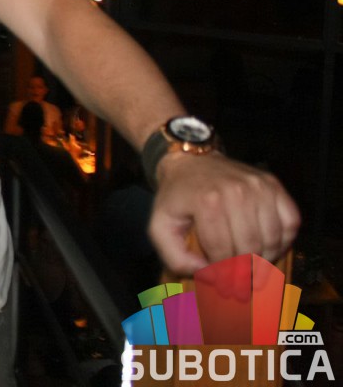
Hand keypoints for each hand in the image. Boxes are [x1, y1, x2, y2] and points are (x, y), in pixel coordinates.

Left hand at [149, 152, 299, 275]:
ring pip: (272, 237)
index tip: (225, 287)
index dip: (224, 273)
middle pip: (250, 246)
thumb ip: (175, 256)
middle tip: (243, 285)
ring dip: (265, 260)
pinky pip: (290, 222)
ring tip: (254, 270)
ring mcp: (258, 186)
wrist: (191, 162)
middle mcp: (236, 191)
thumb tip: (206, 276)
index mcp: (207, 201)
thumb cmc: (176, 197)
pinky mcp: (273, 185)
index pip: (223, 250)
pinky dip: (283, 241)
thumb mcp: (160, 226)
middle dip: (246, 271)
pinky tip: (268, 248)